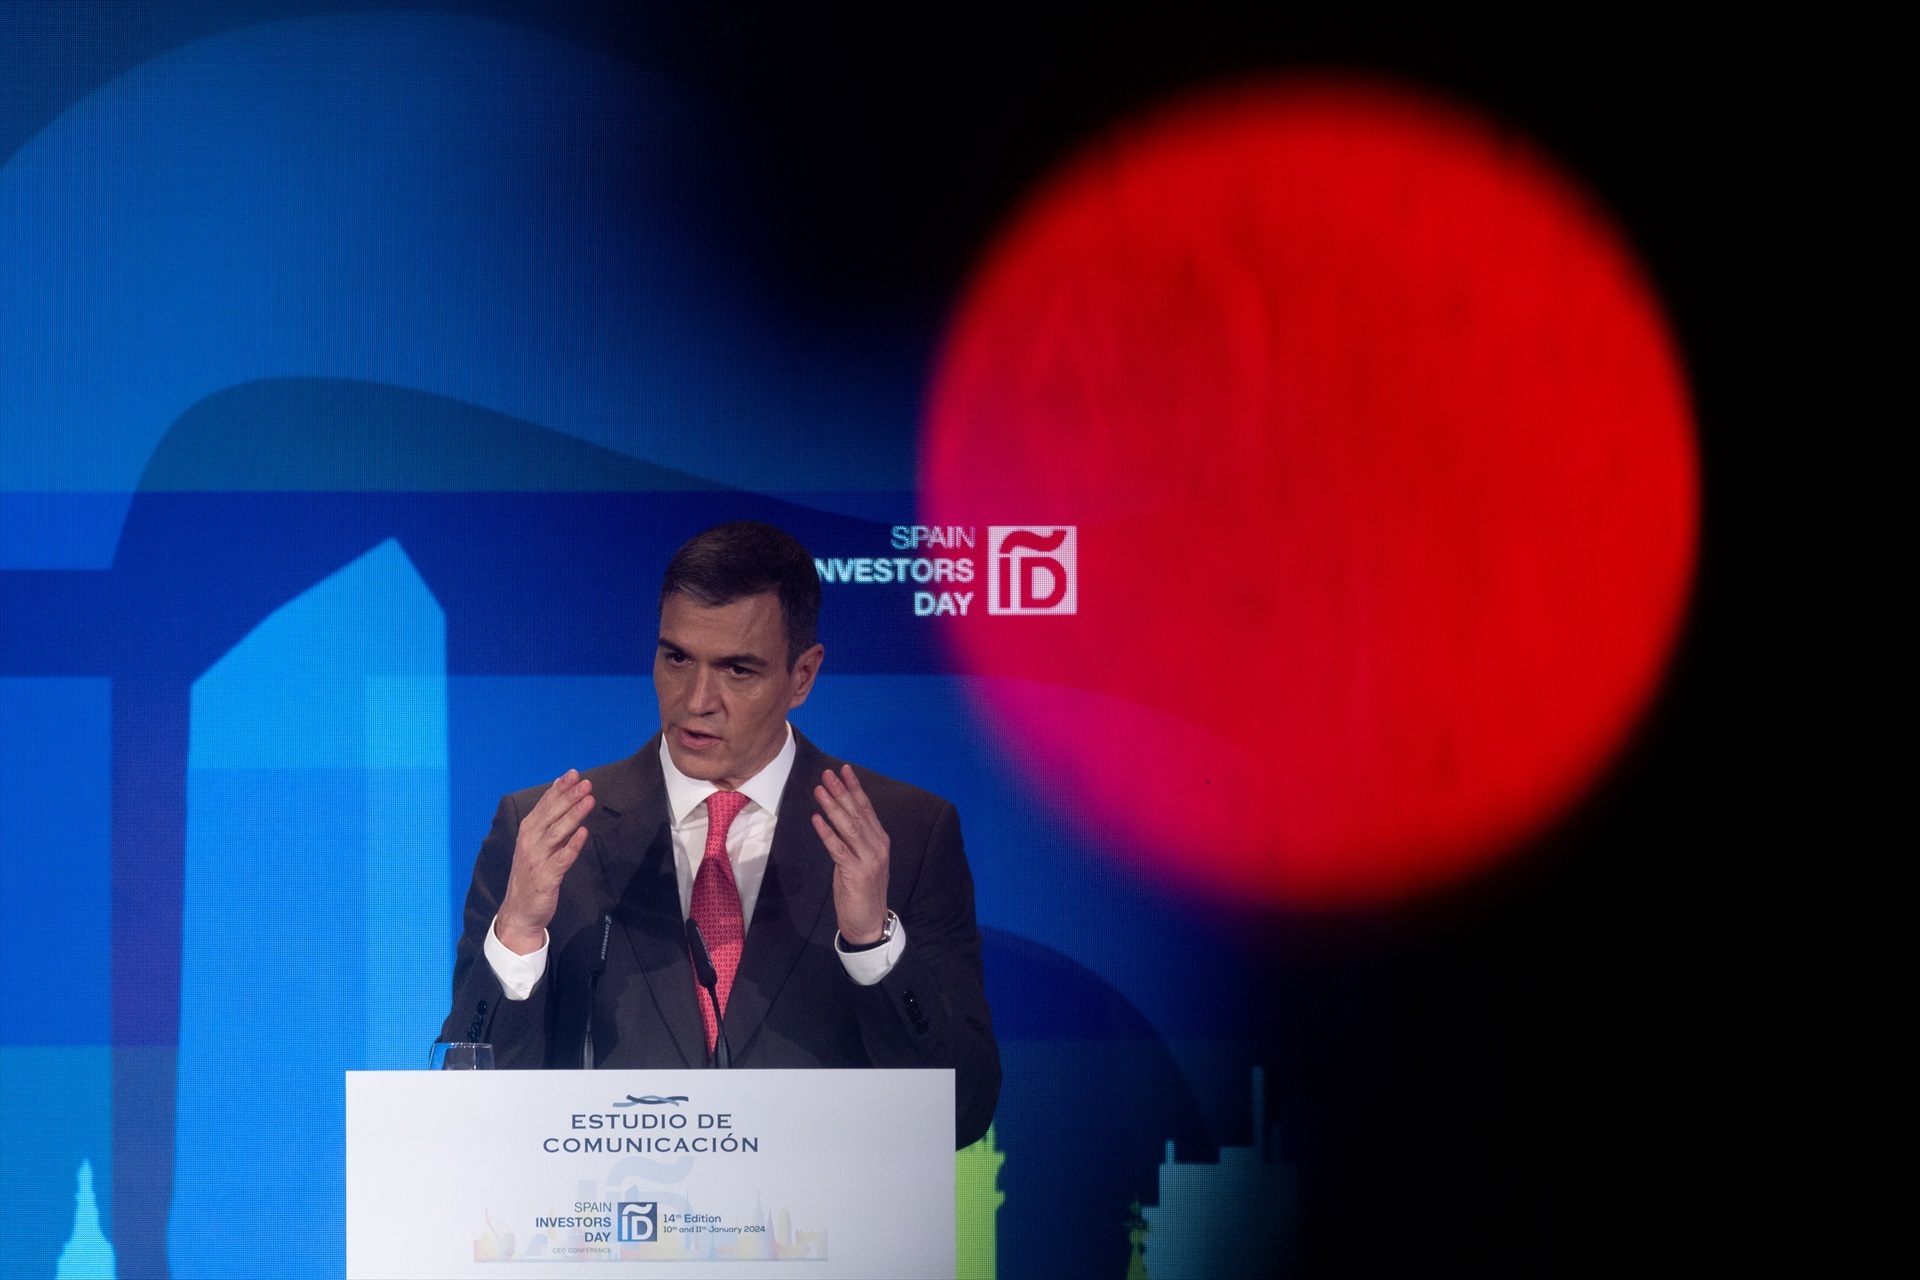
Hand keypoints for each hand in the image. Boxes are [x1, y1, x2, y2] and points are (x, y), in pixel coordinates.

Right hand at [495, 770, 594, 954]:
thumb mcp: (535, 843)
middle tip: (586, 783)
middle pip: (551, 815)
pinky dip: (573, 845)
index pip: (544, 804)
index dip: (559, 788)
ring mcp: (537, 858)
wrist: (520, 910)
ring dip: (574, 815)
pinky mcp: (547, 876)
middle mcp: (530, 841)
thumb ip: (548, 820)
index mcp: (528, 831)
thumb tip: (561, 792)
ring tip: (589, 800)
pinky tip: (584, 833)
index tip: (573, 774)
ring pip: (557, 832)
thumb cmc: (531, 873)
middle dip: (569, 797)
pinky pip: (562, 858)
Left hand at [812, 765, 889, 944]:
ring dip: (833, 807)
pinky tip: (816, 819)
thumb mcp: (862, 860)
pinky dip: (827, 833)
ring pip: (849, 827)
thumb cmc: (862, 890)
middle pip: (857, 813)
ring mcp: (869, 860)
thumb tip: (839, 817)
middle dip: (841, 791)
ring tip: (819, 790)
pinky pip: (838, 849)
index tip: (844, 770)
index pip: (866, 808)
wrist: (869, 923)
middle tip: (827, 773)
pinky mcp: (856, 873)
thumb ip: (855, 840)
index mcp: (880, 840)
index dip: (855, 788)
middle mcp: (877, 847)